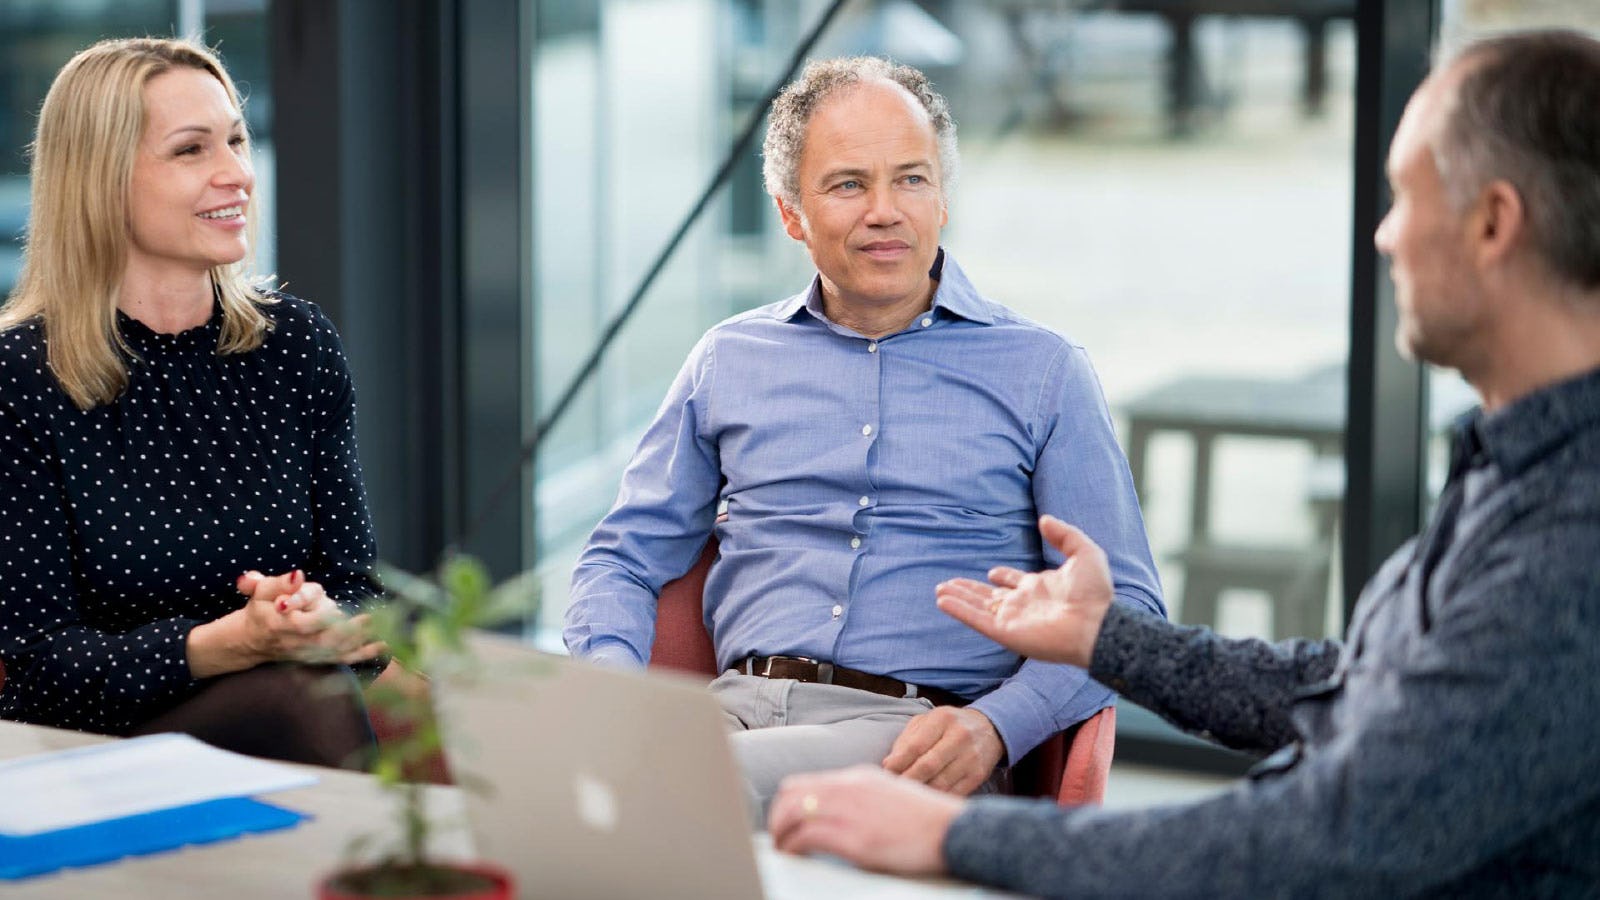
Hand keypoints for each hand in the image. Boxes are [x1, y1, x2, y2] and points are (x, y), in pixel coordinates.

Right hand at [187, 571, 381, 676]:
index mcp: (281, 625)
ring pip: (337, 651)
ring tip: (384, 628)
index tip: (339, 609)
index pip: (304, 625)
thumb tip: (297, 575)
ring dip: (362, 641)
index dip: (322, 618)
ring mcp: (308, 654)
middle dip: (350, 631)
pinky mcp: (317, 659)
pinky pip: (342, 659)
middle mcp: (296, 644)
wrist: (251, 640)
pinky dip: (363, 654)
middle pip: (326, 641)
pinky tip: (383, 645)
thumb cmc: (259, 609)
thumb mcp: (261, 591)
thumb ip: (279, 583)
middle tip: (370, 617)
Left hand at [769, 766, 961, 876]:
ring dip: (780, 833)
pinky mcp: (854, 839)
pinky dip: (792, 846)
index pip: (806, 782)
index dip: (788, 802)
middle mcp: (848, 788)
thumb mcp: (890, 794)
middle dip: (778, 817)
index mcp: (857, 777)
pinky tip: (794, 855)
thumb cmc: (926, 819)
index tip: (785, 819)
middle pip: (791, 794)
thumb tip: (841, 812)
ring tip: (781, 848)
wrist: (951, 830)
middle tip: (777, 836)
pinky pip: (805, 837)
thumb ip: (863, 797)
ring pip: (792, 813)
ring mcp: (850, 811)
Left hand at [882, 706, 1003, 794]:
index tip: (885, 773)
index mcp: (942, 719)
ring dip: (920, 793)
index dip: (898, 762)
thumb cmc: (949, 726)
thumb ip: (906, 739)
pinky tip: (924, 800)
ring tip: (905, 797)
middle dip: (907, 780)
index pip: (916, 745)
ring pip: (940, 783)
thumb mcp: (927, 721)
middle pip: (928, 766)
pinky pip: (953, 793)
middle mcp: (959, 737)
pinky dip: (936, 799)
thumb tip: (888, 764)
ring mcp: (971, 758)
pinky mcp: (978, 775)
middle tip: (893, 789)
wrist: (989, 729)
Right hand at [936, 515, 1113, 667]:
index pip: (1013, 582)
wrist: (1096, 624)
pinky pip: (977, 620)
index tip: (991, 572)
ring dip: (958, 598)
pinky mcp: (1006, 633)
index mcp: (1039, 587)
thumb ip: (1064, 534)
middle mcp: (1023, 604)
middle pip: (989, 596)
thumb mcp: (1084, 553)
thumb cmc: (1095, 593)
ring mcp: (1013, 619)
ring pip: (978, 607)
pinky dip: (959, 611)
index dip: (1002, 576)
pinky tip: (942, 601)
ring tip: (939, 591)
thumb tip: (1044, 519)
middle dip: (969, 589)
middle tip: (949, 584)